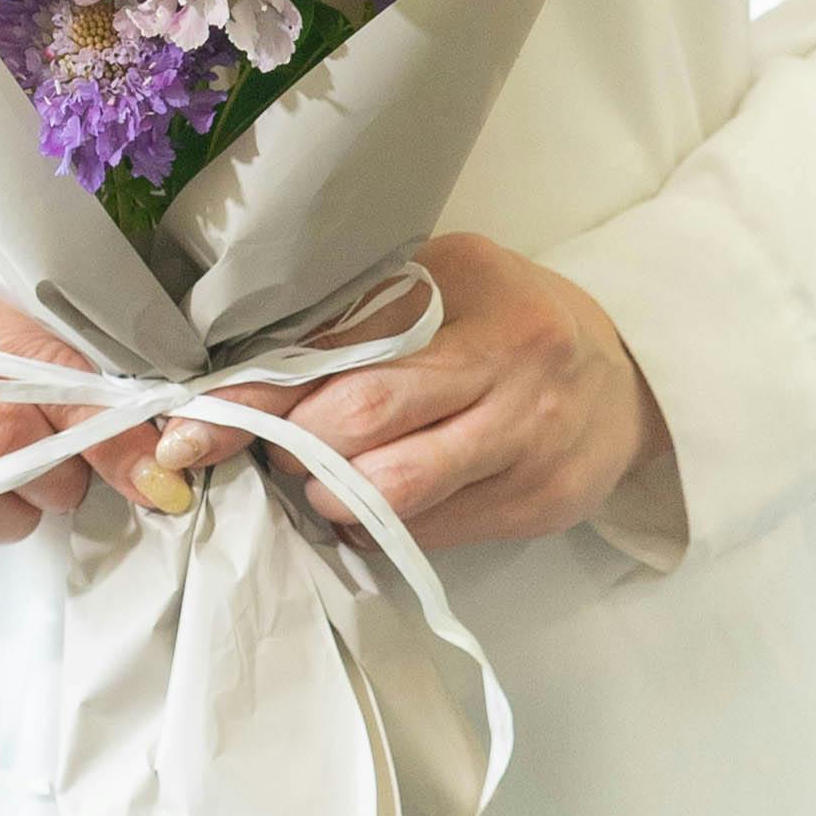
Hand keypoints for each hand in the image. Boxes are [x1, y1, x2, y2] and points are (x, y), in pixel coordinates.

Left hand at [154, 231, 671, 550]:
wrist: (624, 382)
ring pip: (395, 487)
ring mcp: (526, 438)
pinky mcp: (536, 503)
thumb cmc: (505, 322)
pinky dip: (378, 527)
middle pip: (361, 415)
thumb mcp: (443, 285)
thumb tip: (246, 373)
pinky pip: (429, 530)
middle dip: (291, 446)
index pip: (338, 341)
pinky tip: (365, 508)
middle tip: (263, 455)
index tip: (191, 428)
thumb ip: (360, 316)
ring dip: (330, 495)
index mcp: (464, 287)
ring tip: (317, 483)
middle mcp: (504, 360)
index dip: (257, 391)